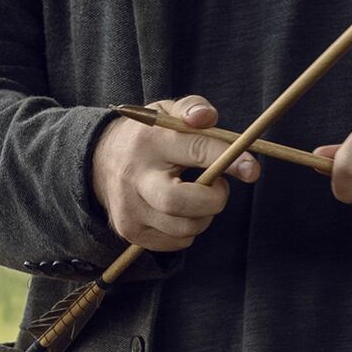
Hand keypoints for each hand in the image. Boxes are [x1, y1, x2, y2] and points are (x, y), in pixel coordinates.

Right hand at [92, 94, 260, 251]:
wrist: (99, 161)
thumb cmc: (148, 137)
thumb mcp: (166, 112)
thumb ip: (192, 108)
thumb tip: (206, 117)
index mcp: (149, 141)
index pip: (196, 150)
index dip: (229, 161)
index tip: (252, 169)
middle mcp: (134, 176)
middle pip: (179, 202)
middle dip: (213, 200)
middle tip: (220, 188)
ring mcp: (129, 208)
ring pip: (183, 228)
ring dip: (204, 216)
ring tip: (198, 197)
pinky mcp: (129, 231)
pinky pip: (176, 243)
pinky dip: (188, 230)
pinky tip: (180, 212)